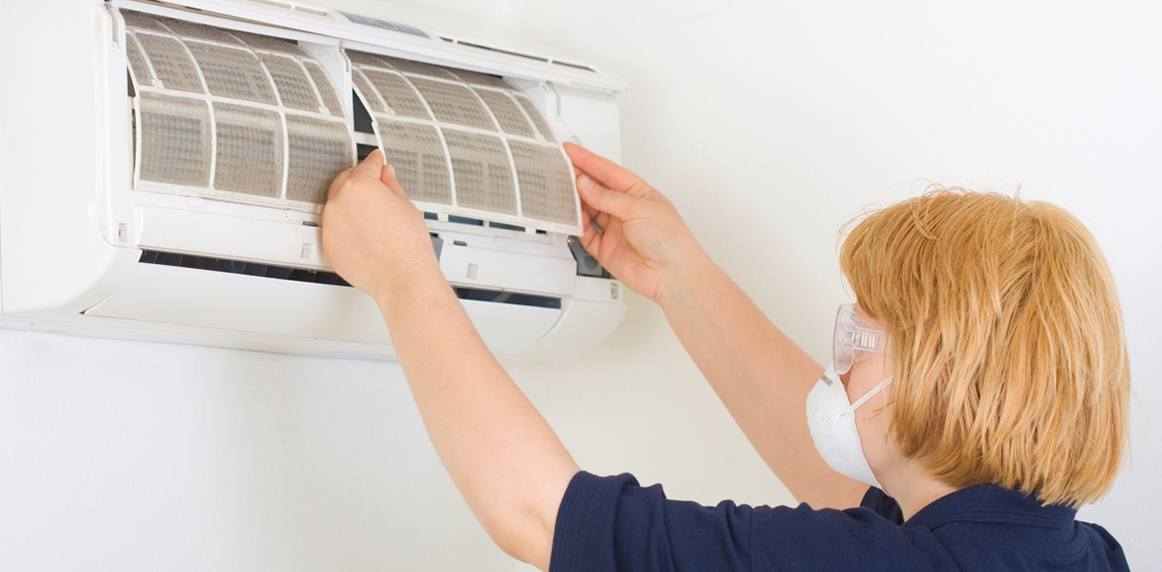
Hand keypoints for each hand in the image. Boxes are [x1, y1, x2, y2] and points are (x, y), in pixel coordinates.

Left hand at [321, 150, 441, 303]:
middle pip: (346, 181)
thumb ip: (390, 185)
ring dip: (350, 204)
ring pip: (337, 205)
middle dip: (360, 181)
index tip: (377, 162)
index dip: (376, 162)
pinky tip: (363, 233)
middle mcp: (339, 202)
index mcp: (359, 186)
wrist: (401, 277)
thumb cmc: (406, 247)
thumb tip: (385, 177)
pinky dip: (345, 226)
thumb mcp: (405, 205)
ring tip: (371, 216)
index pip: (367, 166)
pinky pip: (334, 228)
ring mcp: (330, 224)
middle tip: (376, 189)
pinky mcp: (328, 244)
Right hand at [565, 143, 704, 302]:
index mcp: (637, 193)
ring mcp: (615, 229)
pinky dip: (578, 226)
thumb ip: (607, 197)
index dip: (588, 160)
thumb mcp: (638, 208)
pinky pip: (586, 234)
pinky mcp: (607, 249)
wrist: (672, 273)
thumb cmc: (670, 238)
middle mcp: (625, 210)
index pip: (607, 172)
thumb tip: (585, 185)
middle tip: (560, 169)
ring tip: (563, 192)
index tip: (570, 151)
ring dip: (576, 202)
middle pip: (595, 190)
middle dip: (577, 179)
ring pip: (588, 210)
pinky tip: (575, 218)